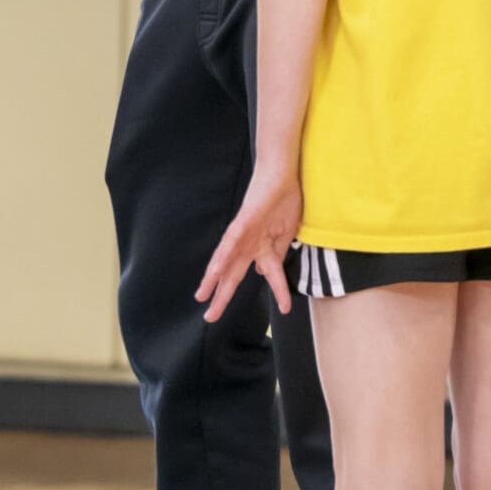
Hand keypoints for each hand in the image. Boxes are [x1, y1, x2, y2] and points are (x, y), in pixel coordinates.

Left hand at [196, 167, 301, 323]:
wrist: (284, 173)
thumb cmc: (286, 198)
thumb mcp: (286, 233)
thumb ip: (276, 253)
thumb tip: (264, 273)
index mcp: (262, 247)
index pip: (268, 275)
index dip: (277, 292)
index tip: (285, 309)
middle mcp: (250, 244)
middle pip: (232, 274)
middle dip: (221, 296)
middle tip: (209, 317)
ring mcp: (244, 234)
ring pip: (225, 261)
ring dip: (214, 280)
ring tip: (204, 298)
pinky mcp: (243, 222)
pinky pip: (230, 242)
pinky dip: (223, 257)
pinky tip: (215, 271)